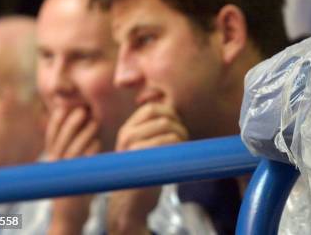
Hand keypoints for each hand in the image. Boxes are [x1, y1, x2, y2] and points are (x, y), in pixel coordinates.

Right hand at [46, 107, 100, 234]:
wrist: (69, 217)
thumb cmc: (73, 186)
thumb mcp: (67, 166)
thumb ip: (70, 147)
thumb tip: (80, 124)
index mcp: (52, 159)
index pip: (50, 136)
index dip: (58, 120)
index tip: (67, 106)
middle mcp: (54, 166)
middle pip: (60, 140)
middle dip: (71, 122)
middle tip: (83, 109)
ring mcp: (64, 176)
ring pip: (72, 151)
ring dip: (84, 134)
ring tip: (94, 122)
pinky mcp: (75, 185)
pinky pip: (83, 166)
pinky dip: (90, 153)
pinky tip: (97, 143)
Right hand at [107, 101, 188, 233]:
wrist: (130, 202)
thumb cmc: (143, 172)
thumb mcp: (142, 145)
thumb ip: (154, 129)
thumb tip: (176, 110)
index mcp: (127, 128)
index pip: (151, 108)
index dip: (170, 112)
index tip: (178, 124)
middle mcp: (126, 135)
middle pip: (162, 118)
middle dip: (179, 126)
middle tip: (184, 138)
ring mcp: (132, 148)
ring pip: (167, 129)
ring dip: (182, 137)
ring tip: (182, 148)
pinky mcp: (141, 161)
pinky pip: (167, 144)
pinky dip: (179, 147)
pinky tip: (179, 156)